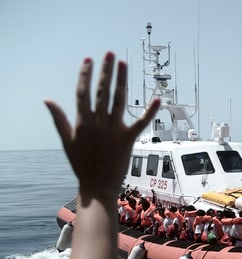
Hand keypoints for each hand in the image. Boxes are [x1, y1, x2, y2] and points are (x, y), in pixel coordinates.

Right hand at [45, 52, 159, 202]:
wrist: (97, 186)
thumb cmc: (82, 163)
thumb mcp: (67, 140)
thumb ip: (59, 119)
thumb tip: (48, 100)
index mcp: (82, 122)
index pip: (83, 92)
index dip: (86, 75)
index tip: (89, 59)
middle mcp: (97, 123)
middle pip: (102, 91)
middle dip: (106, 71)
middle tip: (110, 54)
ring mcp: (113, 130)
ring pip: (118, 100)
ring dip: (121, 80)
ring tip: (122, 64)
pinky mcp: (128, 139)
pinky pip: (141, 123)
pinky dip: (150, 111)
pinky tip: (158, 99)